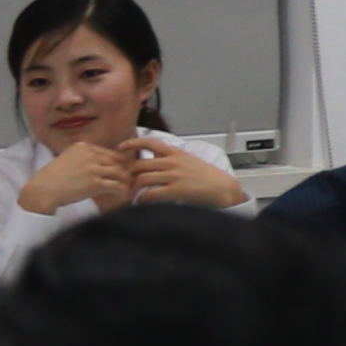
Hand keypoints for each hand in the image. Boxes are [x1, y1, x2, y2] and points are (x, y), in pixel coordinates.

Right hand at [16, 140, 136, 218]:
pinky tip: (122, 195)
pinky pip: (116, 186)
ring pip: (119, 173)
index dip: (116, 163)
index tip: (120, 171)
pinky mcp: (95, 183)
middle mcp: (90, 155)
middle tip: (127, 181)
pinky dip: (122, 191)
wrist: (42, 190)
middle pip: (116, 161)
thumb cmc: (53, 177)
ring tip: (127, 188)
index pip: (108, 152)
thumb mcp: (67, 158)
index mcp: (83, 147)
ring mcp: (93, 168)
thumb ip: (83, 157)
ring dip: (125, 181)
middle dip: (123, 171)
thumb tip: (99, 163)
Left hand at [125, 136, 247, 209]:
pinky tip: (141, 202)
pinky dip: (142, 199)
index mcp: (176, 152)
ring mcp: (174, 176)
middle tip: (126, 182)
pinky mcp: (176, 190)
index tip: (120, 148)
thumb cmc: (208, 177)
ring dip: (133, 188)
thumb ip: (171, 158)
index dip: (131, 143)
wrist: (224, 189)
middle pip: (139, 165)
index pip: (149, 142)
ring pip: (142, 179)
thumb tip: (152, 158)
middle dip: (129, 174)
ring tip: (132, 195)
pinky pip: (150, 193)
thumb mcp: (189, 160)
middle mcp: (172, 162)